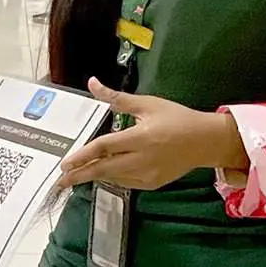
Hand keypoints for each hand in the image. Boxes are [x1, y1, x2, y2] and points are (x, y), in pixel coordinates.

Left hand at [57, 79, 242, 191]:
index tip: (64, 163)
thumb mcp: (147, 104)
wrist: (206, 141)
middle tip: (59, 180)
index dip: (82, 156)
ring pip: (113, 177)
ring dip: (94, 176)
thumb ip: (116, 98)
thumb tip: (92, 83)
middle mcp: (143, 159)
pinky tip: (101, 173)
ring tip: (74, 176)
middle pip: (104, 169)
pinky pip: (125, 183)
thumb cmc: (176, 118)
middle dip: (80, 175)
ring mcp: (148, 174)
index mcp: (141, 137)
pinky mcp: (152, 184)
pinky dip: (112, 177)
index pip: (104, 148)